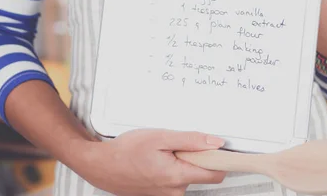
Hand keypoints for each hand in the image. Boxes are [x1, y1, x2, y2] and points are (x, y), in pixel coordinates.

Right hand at [83, 129, 226, 195]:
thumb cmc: (127, 150)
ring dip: (181, 161)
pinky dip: (171, 167)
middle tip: (178, 143)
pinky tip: (155, 159)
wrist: (102, 165)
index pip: (216, 173)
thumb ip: (190, 140)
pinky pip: (175, 180)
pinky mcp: (160, 195)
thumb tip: (215, 143)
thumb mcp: (159, 136)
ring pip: (188, 175)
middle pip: (202, 173)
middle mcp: (176, 191)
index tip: (225, 149)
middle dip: (197, 157)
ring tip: (161, 150)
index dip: (222, 159)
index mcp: (179, 176)